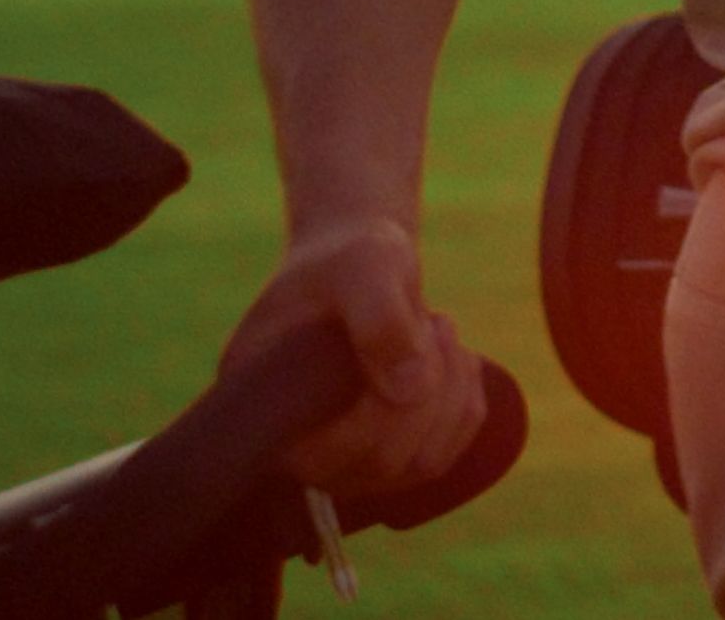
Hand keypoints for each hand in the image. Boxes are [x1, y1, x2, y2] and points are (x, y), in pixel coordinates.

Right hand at [243, 219, 488, 495]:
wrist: (359, 260)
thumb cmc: (350, 257)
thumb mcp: (365, 265)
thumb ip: (379, 316)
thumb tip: (409, 392)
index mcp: (260, 404)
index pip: (321, 456)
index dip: (378, 412)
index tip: (412, 333)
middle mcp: (294, 446)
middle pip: (379, 466)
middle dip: (427, 391)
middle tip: (435, 320)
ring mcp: (342, 458)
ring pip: (420, 465)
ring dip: (451, 394)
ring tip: (439, 328)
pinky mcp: (387, 454)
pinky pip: (445, 453)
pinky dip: (464, 402)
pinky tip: (451, 354)